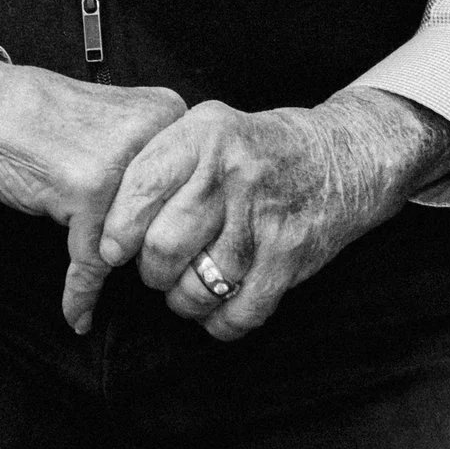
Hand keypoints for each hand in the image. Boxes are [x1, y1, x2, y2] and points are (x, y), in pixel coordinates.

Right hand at [0, 53, 185, 332]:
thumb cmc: (45, 116)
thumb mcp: (118, 119)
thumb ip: (154, 157)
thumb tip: (189, 218)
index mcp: (167, 112)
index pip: (198, 187)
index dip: (179, 224)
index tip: (169, 250)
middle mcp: (151, 134)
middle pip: (173, 219)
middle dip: (151, 253)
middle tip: (140, 273)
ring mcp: (120, 165)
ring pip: (137, 244)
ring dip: (117, 270)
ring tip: (106, 283)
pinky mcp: (87, 193)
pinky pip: (91, 261)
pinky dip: (81, 293)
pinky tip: (79, 313)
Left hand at [86, 88, 449, 341]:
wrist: (343, 156)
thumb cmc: (258, 147)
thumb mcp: (207, 126)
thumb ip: (160, 159)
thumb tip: (106, 211)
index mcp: (204, 137)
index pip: (141, 189)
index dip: (118, 228)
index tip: (113, 248)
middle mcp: (232, 176)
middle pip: (164, 245)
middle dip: (150, 270)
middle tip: (155, 268)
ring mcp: (264, 219)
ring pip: (198, 285)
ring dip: (182, 299)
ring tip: (184, 287)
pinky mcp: (289, 258)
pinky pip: (240, 312)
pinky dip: (220, 322)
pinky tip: (216, 308)